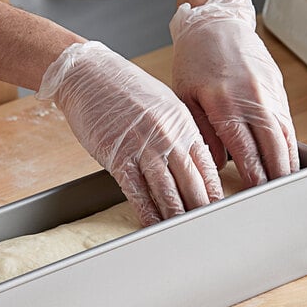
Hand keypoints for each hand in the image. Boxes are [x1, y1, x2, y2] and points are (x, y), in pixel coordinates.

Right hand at [36, 41, 222, 225]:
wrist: (87, 74)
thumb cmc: (123, 88)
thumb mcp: (163, 104)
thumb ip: (180, 132)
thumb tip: (192, 161)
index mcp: (183, 123)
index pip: (207, 166)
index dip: (214, 192)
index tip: (218, 209)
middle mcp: (167, 136)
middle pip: (191, 183)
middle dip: (200, 209)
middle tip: (206, 228)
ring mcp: (143, 148)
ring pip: (166, 191)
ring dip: (175, 216)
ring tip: (182, 232)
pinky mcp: (117, 157)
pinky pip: (136, 192)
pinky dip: (146, 212)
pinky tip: (152, 225)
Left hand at [169, 0, 298, 186]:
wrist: (215, 23)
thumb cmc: (194, 61)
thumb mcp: (185, 98)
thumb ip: (201, 133)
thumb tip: (217, 163)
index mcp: (224, 103)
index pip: (245, 150)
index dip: (253, 176)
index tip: (255, 194)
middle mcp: (251, 98)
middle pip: (272, 146)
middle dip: (276, 174)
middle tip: (277, 196)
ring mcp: (268, 92)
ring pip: (286, 134)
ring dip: (289, 161)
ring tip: (288, 182)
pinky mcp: (277, 87)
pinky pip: (288, 120)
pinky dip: (290, 142)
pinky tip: (289, 157)